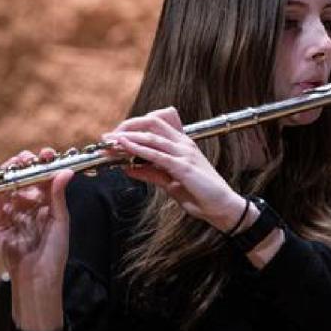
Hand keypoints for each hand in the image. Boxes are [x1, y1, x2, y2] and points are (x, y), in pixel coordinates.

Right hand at [0, 148, 72, 330]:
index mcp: (47, 205)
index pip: (44, 178)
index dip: (44, 164)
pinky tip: (2, 178)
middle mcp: (29, 206)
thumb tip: (65, 171)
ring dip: (11, 172)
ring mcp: (12, 213)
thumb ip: (58, 196)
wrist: (38, 277)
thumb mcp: (60, 221)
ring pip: (8, 186)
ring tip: (17, 162)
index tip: (48, 154)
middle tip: (29, 157)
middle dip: (26, 164)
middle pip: (24, 178)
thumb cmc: (54, 253)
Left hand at [105, 108, 245, 232]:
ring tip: (110, 141)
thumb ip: (151, 173)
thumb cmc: (200, 195)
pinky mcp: (184, 166)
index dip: (133, 127)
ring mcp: (184, 153)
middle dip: (127, 126)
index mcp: (182, 145)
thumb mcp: (170, 183)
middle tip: (108, 137)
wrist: (222, 208)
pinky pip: (157, 154)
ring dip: (127, 137)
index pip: (155, 125)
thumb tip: (128, 168)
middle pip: (152, 122)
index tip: (115, 136)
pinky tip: (125, 148)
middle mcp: (184, 144)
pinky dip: (138, 149)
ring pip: (152, 136)